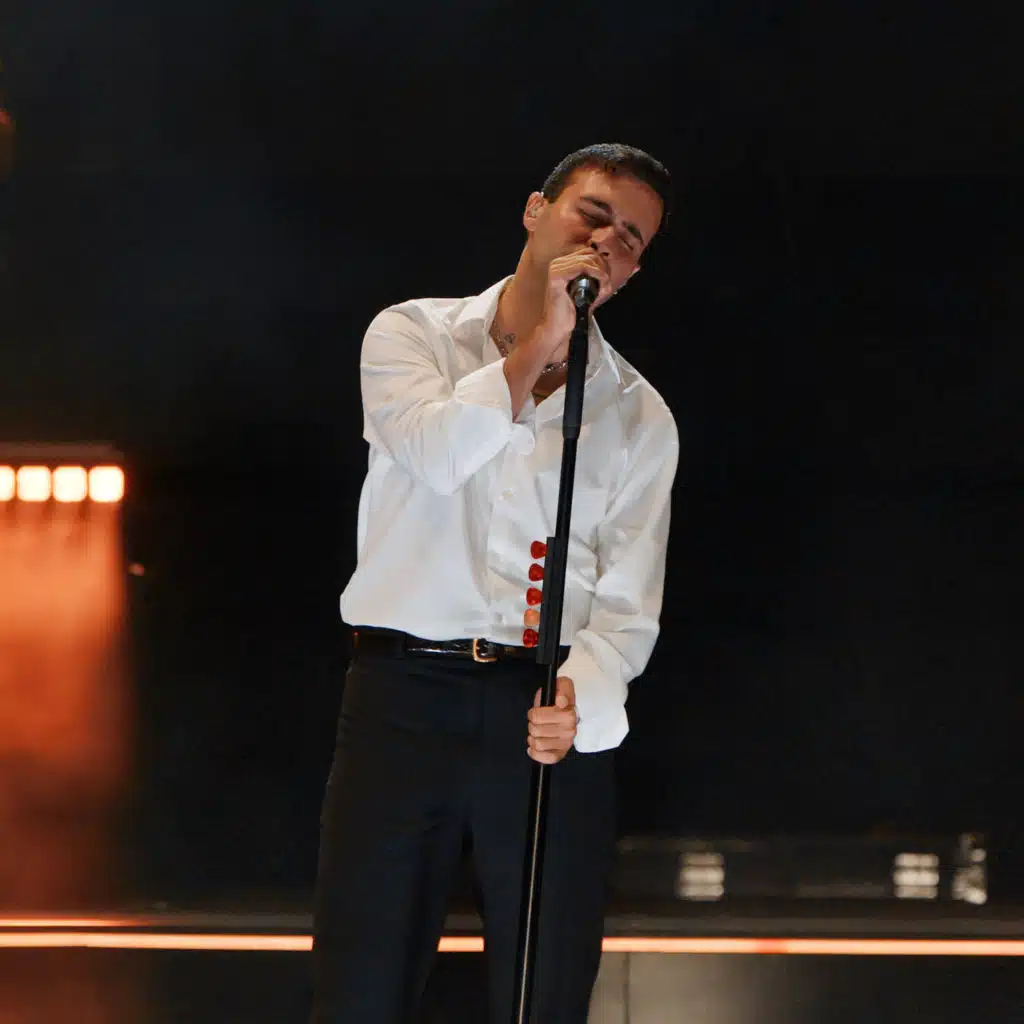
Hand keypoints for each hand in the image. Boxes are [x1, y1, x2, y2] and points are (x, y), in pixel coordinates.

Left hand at [527, 676, 577, 763]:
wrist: (566, 708)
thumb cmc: (560, 697)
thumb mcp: (562, 685)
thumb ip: (562, 690)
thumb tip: (560, 701)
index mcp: (569, 714)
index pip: (538, 717)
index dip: (533, 713)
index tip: (537, 711)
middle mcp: (569, 730)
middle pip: (535, 730)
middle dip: (532, 724)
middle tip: (538, 721)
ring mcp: (566, 743)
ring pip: (538, 744)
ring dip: (533, 737)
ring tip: (538, 731)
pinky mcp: (561, 753)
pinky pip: (547, 759)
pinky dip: (536, 753)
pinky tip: (534, 746)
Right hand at [530, 248, 610, 364]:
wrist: (560, 329)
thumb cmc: (576, 311)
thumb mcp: (597, 291)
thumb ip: (612, 277)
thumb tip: (636, 267)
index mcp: (566, 263)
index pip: (591, 252)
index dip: (603, 265)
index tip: (606, 282)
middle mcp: (559, 262)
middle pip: (591, 253)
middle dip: (604, 269)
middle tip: (605, 288)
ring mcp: (556, 267)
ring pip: (589, 258)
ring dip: (602, 274)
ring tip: (602, 290)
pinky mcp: (556, 275)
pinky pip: (582, 266)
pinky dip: (596, 275)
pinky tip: (598, 288)